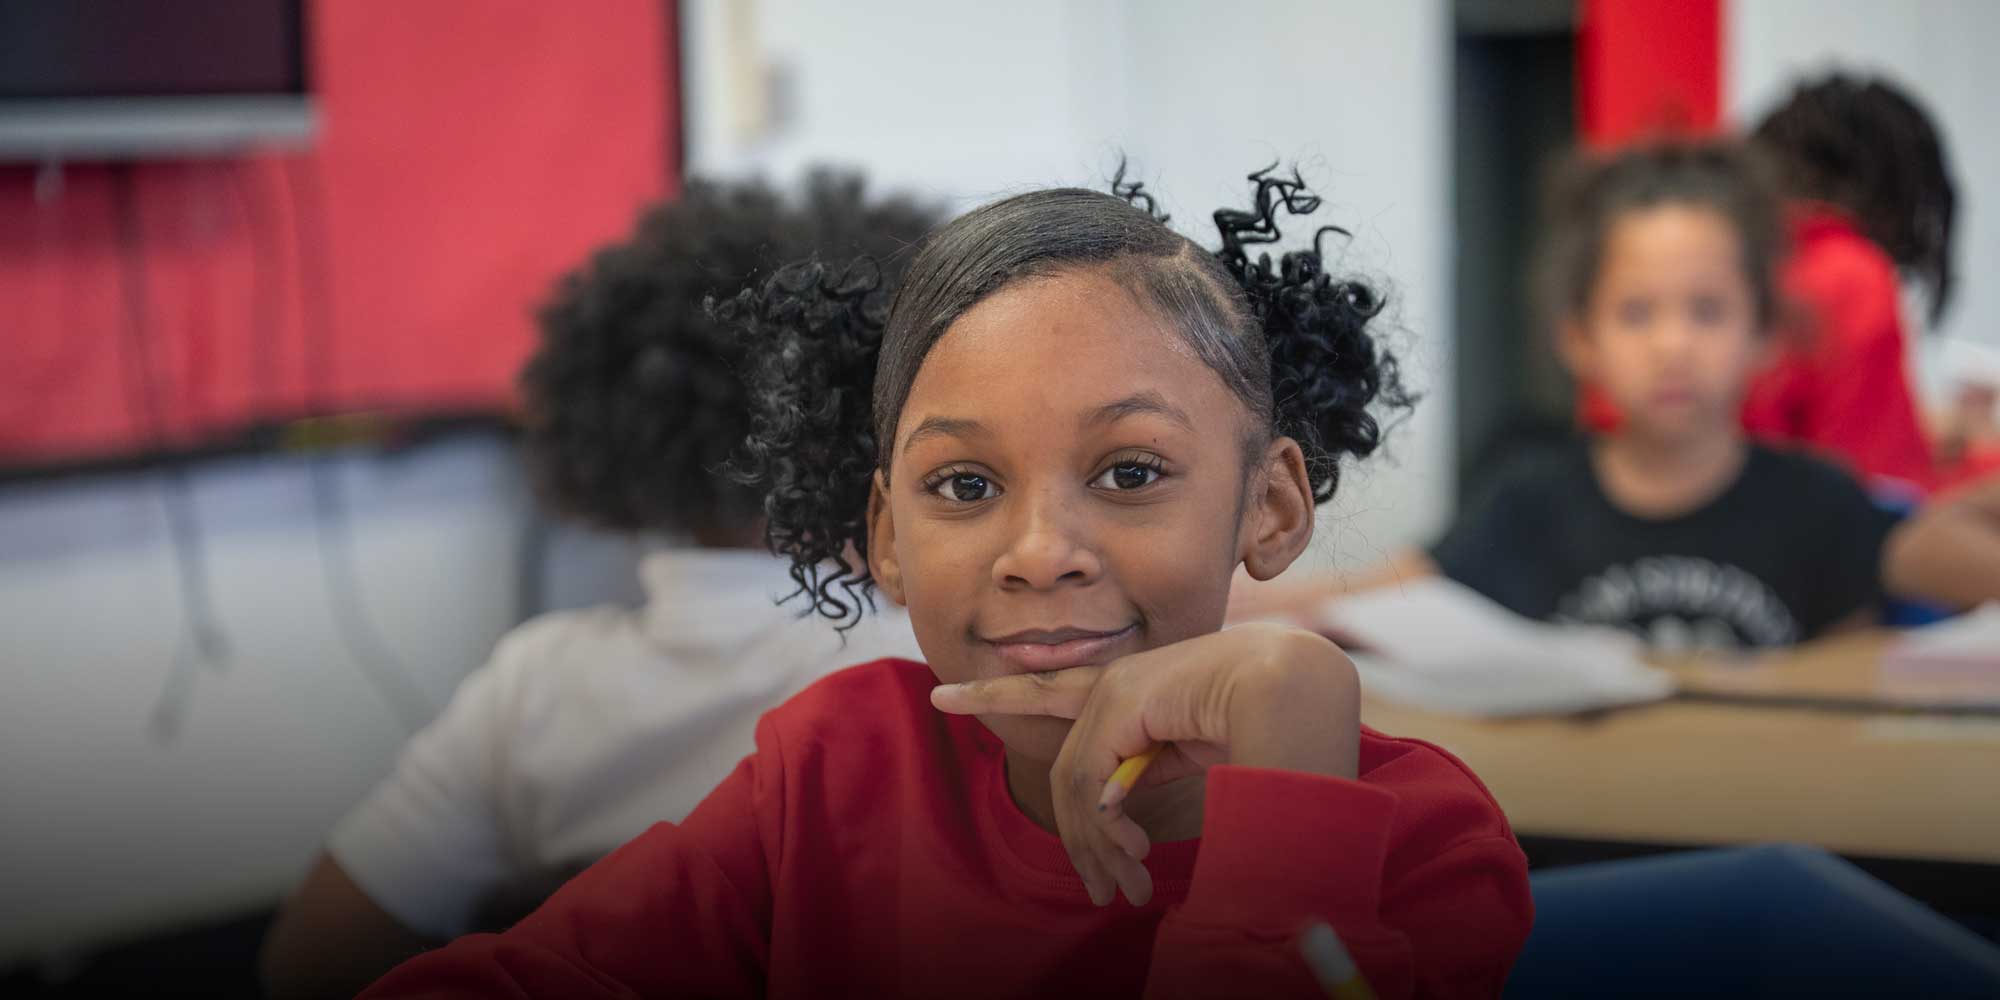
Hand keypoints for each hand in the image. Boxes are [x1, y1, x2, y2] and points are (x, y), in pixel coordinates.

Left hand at [929, 623, 1360, 907]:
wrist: (1294, 692)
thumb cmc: (1261, 725)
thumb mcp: (1188, 752)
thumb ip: (1142, 769)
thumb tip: (1107, 812)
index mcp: (1135, 690)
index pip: (1051, 690)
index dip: (997, 694)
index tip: (943, 695)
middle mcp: (1115, 683)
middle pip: (1058, 750)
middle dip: (1065, 816)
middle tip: (1103, 888)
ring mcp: (1113, 689)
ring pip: (1075, 783)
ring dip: (1101, 846)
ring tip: (1128, 886)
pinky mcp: (1117, 702)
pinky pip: (1089, 782)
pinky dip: (1107, 828)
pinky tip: (1134, 851)